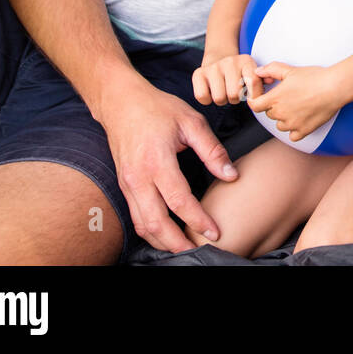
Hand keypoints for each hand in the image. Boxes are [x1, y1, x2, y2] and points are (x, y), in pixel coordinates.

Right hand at [101, 81, 236, 252]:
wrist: (121, 102)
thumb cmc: (158, 109)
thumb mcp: (192, 122)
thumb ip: (212, 151)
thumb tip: (231, 175)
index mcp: (157, 160)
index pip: (179, 200)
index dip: (198, 220)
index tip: (215, 232)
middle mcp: (138, 177)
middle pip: (155, 222)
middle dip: (177, 243)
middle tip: (199, 251)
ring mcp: (127, 184)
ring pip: (142, 225)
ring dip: (163, 242)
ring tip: (185, 249)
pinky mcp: (124, 186)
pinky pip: (136, 217)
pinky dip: (151, 231)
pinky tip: (168, 235)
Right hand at [192, 53, 259, 105]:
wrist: (219, 57)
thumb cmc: (240, 72)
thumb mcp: (253, 71)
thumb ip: (263, 79)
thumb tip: (271, 80)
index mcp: (246, 61)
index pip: (253, 82)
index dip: (253, 95)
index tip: (250, 94)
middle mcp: (229, 61)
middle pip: (234, 95)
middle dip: (235, 99)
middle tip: (234, 92)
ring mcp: (213, 67)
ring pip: (219, 98)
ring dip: (222, 100)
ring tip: (224, 91)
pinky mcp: (198, 73)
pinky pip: (202, 97)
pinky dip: (207, 99)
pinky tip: (212, 91)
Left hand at [249, 61, 341, 141]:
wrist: (334, 88)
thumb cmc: (314, 77)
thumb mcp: (290, 70)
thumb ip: (271, 70)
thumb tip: (258, 72)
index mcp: (275, 98)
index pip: (255, 105)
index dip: (256, 100)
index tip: (261, 97)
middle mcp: (281, 113)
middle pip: (269, 114)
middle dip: (275, 106)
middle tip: (288, 96)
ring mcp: (292, 124)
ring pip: (280, 125)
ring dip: (284, 118)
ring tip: (296, 107)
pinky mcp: (304, 130)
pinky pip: (293, 135)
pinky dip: (295, 129)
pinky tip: (301, 119)